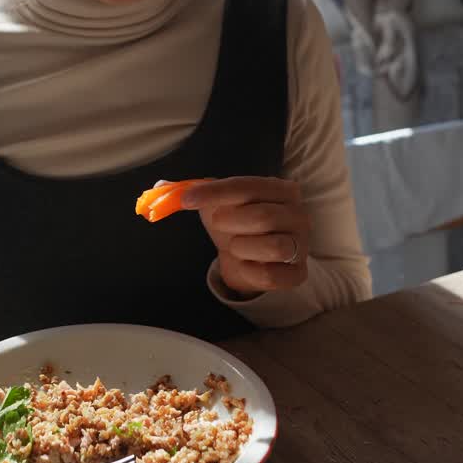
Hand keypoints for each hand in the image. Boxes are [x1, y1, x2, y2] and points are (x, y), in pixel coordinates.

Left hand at [181, 176, 309, 294]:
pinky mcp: (297, 274)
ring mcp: (301, 246)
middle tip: (219, 225)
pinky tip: (244, 265)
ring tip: (235, 246)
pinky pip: (271, 275)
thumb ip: (194, 193)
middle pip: (263, 216)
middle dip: (230, 222)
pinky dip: (249, 271)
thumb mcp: (218, 204)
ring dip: (242, 247)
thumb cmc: (237, 224)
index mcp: (282, 190)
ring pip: (274, 247)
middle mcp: (299, 215)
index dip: (214, 192)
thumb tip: (161, 188)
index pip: (247, 186)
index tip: (186, 200)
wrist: (250, 260)